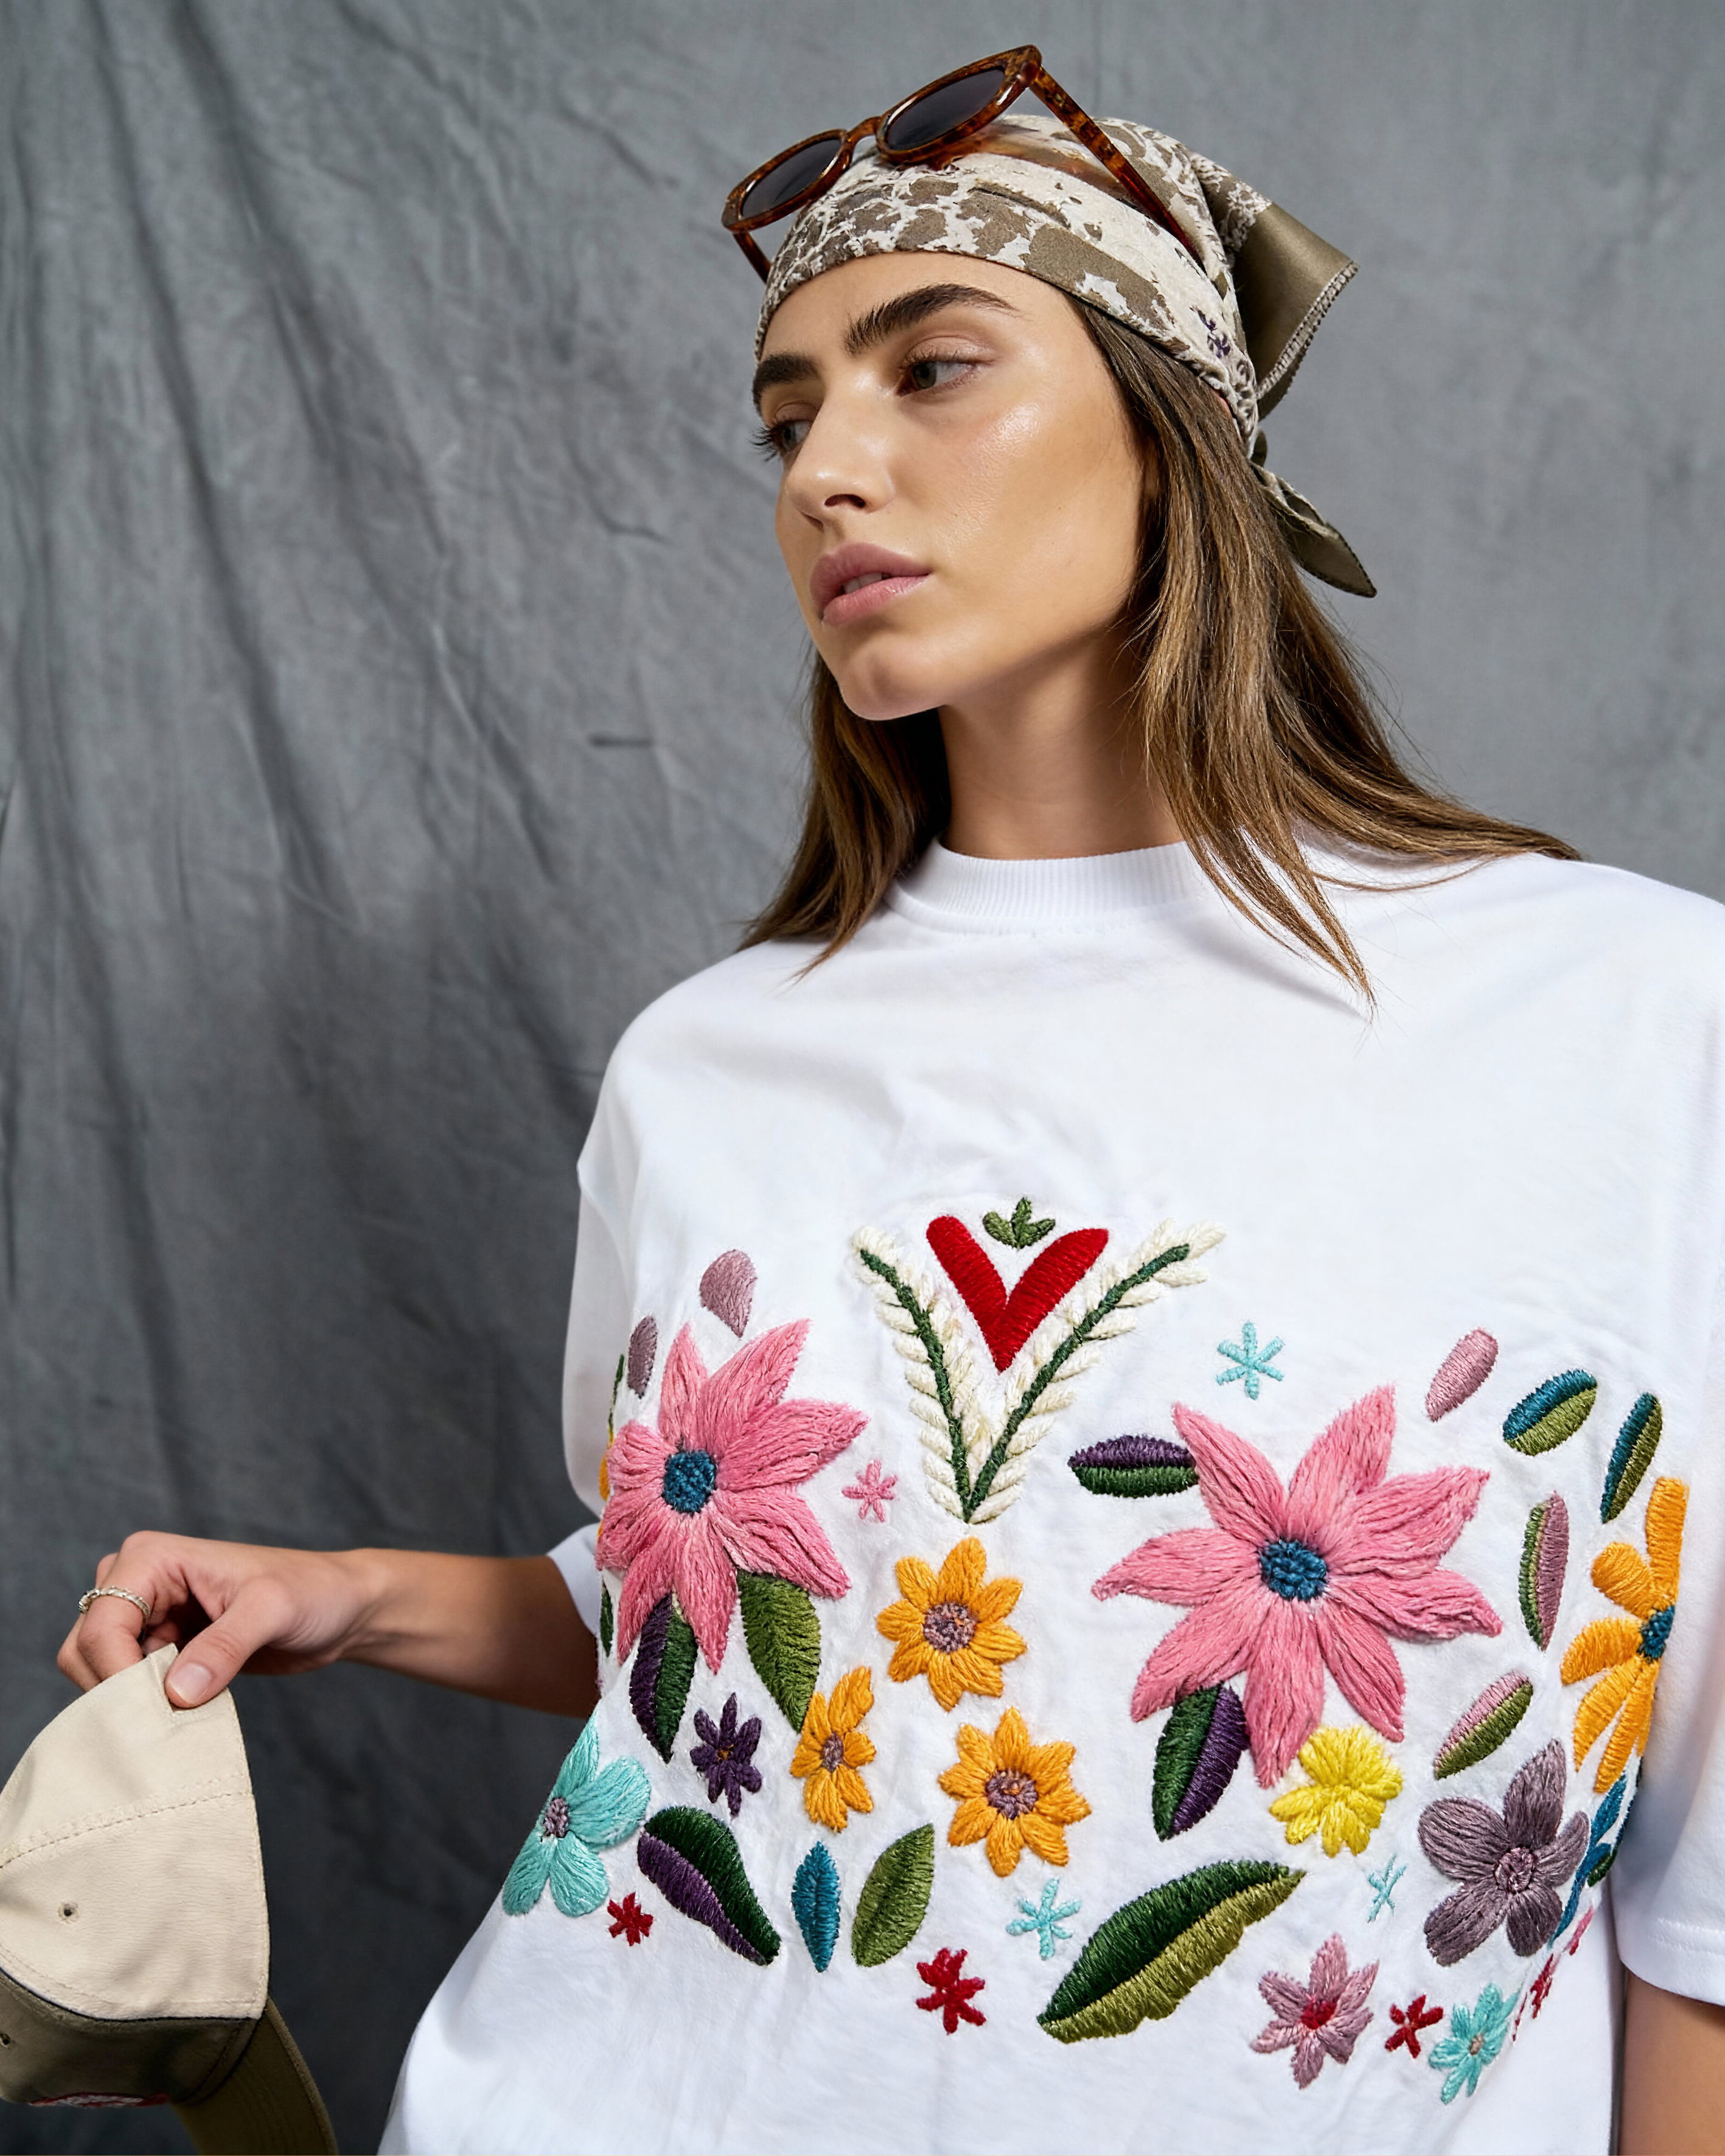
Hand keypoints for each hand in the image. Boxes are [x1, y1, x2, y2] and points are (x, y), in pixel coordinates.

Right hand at [59, 1533, 380, 1705]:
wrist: (341, 1607)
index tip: (157, 1706)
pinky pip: (128, 1684)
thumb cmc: (312, 1591)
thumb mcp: (272, 1610)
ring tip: (184, 1710)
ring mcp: (148, 1615)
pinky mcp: (162, 1645)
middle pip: (86, 1648)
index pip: (103, 1623)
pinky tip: (187, 1710)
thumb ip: (225, 1647)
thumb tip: (176, 1693)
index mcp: (151, 1557)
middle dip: (118, 1688)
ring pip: (99, 1670)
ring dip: (133, 1699)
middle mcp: (138, 1582)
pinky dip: (147, 1704)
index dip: (118, 1671)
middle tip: (168, 1715)